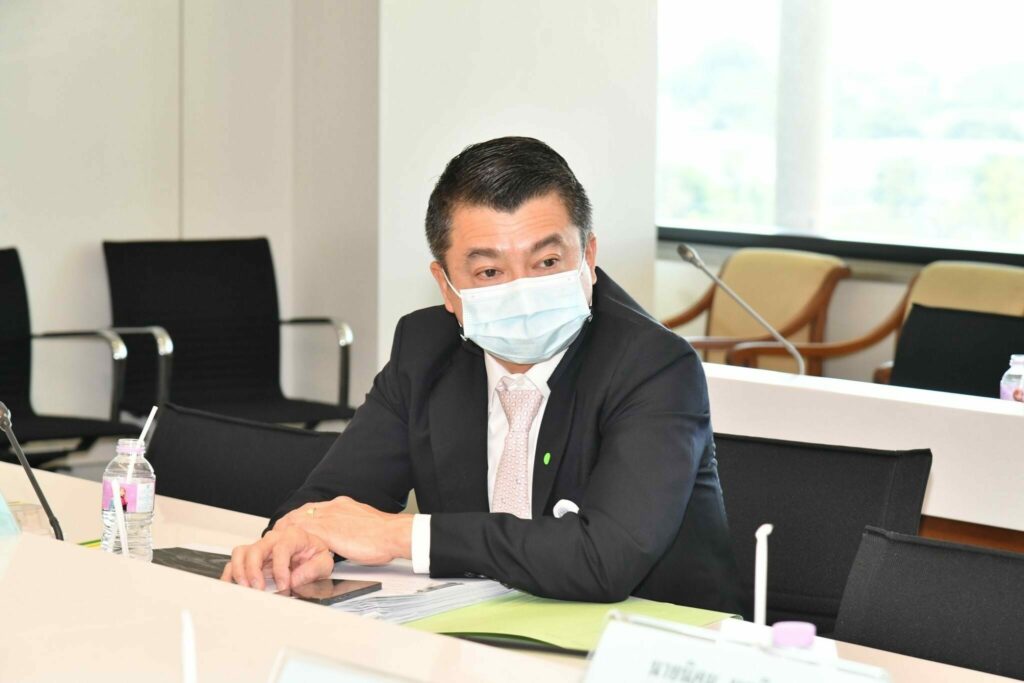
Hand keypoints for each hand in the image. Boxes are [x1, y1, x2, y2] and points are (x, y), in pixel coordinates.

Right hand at [220, 526, 334, 590]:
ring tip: (246, 588)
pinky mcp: (251, 556)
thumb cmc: (314, 555)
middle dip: (255, 571)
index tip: (284, 584)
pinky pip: (234, 561)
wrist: (309, 552)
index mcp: (293, 536)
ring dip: (240, 572)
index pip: (281, 548)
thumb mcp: (324, 562)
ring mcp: (260, 547)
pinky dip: (231, 574)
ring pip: (241, 553)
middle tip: (259, 588)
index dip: (281, 568)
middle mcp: (274, 539)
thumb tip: (295, 579)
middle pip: (257, 549)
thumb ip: (313, 569)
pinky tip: (233, 585)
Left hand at [274, 496, 413, 566]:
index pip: (314, 508)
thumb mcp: (364, 524)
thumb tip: (348, 535)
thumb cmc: (385, 534)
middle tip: (277, 535)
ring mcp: (328, 518)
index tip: (293, 525)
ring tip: (275, 544)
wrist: (393, 534)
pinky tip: (283, 551)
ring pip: (297, 521)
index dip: (300, 518)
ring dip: (285, 532)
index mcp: (342, 505)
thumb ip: (352, 527)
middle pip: (301, 512)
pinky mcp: (327, 531)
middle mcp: (333, 507)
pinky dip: (290, 542)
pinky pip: (301, 535)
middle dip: (287, 523)